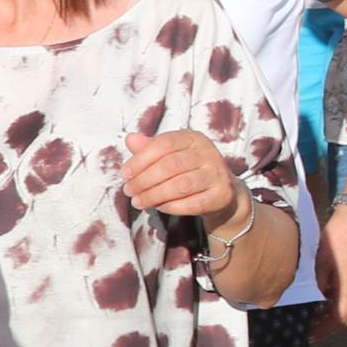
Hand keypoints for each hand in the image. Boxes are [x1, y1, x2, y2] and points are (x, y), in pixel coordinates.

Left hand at [121, 129, 243, 227]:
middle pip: (170, 165)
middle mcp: (208, 153)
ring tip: (138, 202)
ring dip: (154, 195)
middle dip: (144, 180)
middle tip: (128, 191)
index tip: (124, 174)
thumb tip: (130, 139)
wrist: (220, 192)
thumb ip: (149, 148)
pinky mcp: (222, 195)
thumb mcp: (169, 155)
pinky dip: (172, 207)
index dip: (141, 159)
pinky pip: (193, 203)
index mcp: (193, 138)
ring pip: (181, 186)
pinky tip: (159, 207)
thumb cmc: (187, 170)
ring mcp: (217, 174)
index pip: (164, 144)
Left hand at [319, 203, 346, 333]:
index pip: (340, 318)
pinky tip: (323, 298)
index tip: (310, 333)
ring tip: (314, 317)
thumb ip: (318, 282)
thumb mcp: (321, 261)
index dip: (325, 329)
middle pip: (346, 317)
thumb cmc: (337, 239)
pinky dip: (337, 302)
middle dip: (329, 327)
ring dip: (333, 315)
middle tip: (311, 330)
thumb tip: (314, 299)